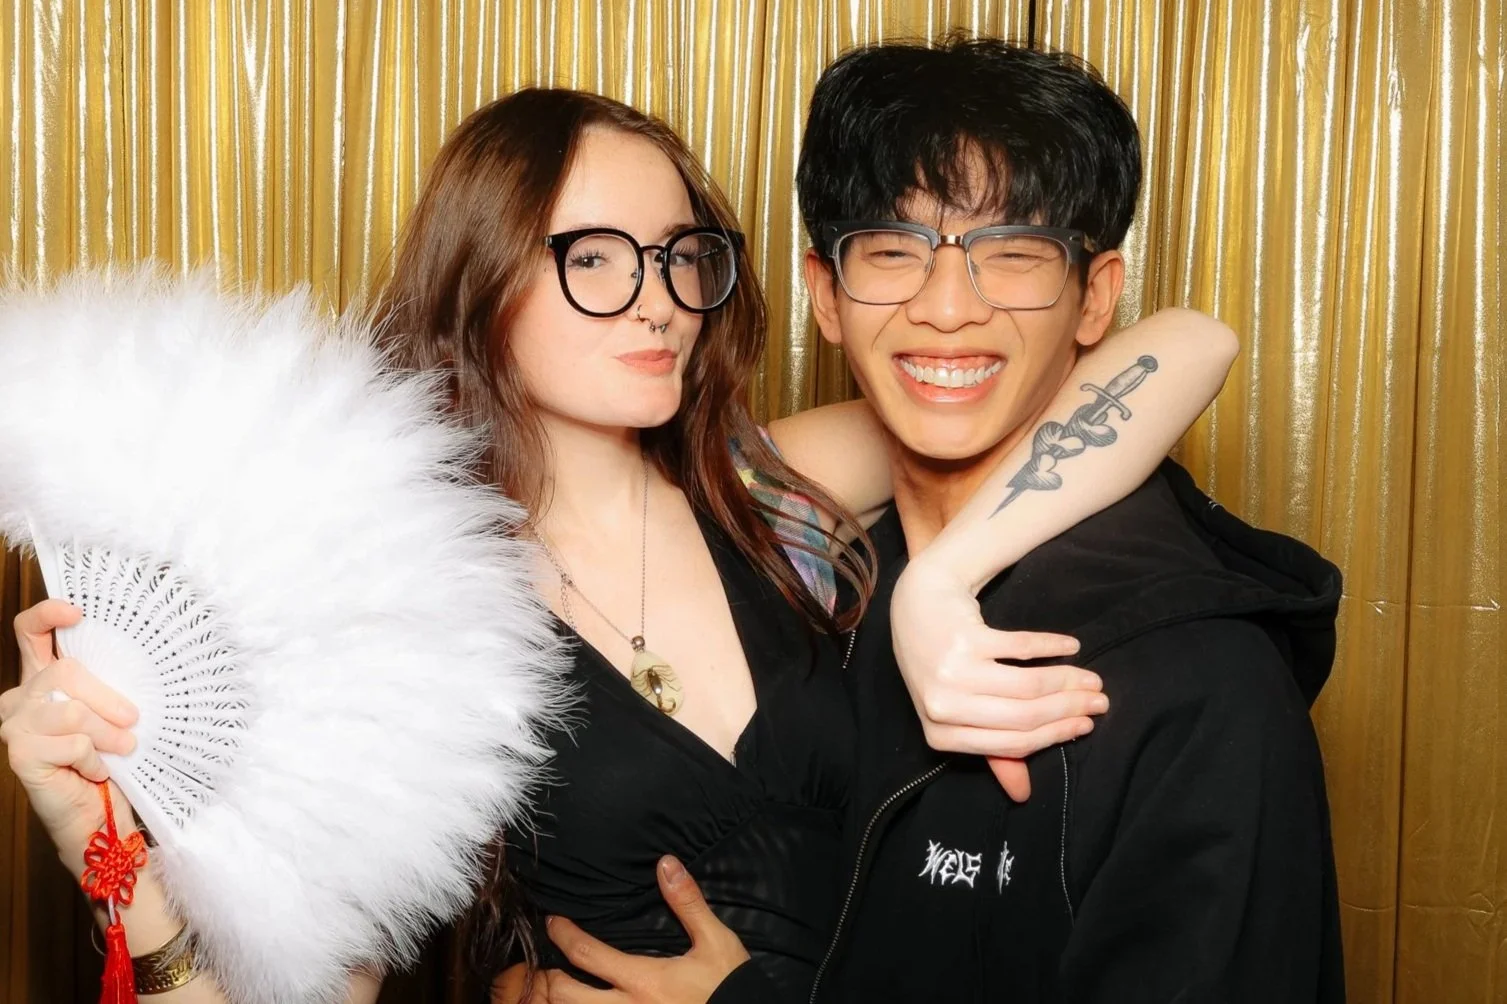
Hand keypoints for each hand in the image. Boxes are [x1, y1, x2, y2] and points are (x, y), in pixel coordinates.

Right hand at [0, 599, 138, 864]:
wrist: (99, 813)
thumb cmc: (109, 759)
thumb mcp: (111, 713)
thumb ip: (107, 685)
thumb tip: (135, 663)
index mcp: (43, 680)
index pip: (30, 633)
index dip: (48, 614)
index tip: (77, 612)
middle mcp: (21, 697)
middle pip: (66, 671)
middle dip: (108, 698)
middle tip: (132, 721)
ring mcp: (15, 724)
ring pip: (73, 711)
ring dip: (108, 734)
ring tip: (122, 749)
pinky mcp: (19, 752)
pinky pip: (73, 742)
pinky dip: (95, 759)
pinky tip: (94, 771)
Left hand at [526, 856, 749, 1002]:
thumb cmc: (729, 986)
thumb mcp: (716, 941)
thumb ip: (688, 903)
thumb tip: (666, 864)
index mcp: (643, 980)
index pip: (586, 955)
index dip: (563, 936)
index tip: (553, 922)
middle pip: (566, 996)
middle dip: (548, 979)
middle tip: (545, 963)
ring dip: (560, 1002)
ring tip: (559, 986)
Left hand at [889, 554, 1107, 800]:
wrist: (916, 607)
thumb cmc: (942, 664)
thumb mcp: (958, 712)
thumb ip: (992, 752)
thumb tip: (1022, 795)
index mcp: (941, 735)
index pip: (1012, 743)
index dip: (1055, 734)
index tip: (1086, 724)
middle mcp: (943, 706)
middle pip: (1024, 716)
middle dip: (1070, 710)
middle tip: (1099, 701)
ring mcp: (951, 672)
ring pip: (1027, 686)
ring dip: (1068, 681)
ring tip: (1091, 679)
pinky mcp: (964, 638)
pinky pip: (1021, 648)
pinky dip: (1052, 647)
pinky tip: (1071, 646)